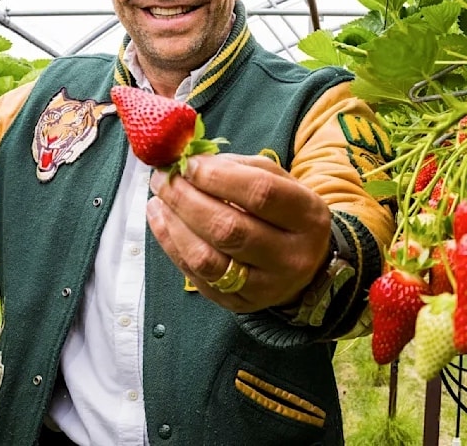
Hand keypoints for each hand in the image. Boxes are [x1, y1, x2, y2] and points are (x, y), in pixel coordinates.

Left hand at [147, 153, 330, 312]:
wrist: (305, 266)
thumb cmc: (283, 213)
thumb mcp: (279, 182)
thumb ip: (238, 168)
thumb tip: (190, 162)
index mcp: (308, 217)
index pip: (261, 194)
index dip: (218, 177)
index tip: (188, 163)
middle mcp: (291, 257)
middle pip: (229, 229)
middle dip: (186, 200)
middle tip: (163, 178)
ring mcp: (266, 287)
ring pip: (208, 259)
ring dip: (174, 225)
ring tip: (158, 199)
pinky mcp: (239, 304)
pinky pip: (196, 276)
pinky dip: (171, 245)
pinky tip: (160, 220)